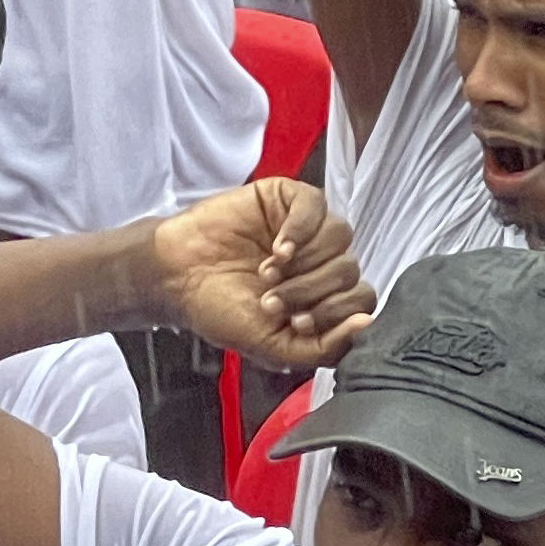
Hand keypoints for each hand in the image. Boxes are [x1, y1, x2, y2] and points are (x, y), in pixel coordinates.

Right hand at [147, 177, 375, 366]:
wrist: (177, 278)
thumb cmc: (222, 311)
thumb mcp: (275, 347)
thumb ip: (325, 346)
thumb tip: (368, 325)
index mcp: (324, 296)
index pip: (361, 300)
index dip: (335, 313)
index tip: (294, 322)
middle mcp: (321, 260)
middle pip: (349, 270)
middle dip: (310, 291)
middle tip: (269, 299)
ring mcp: (307, 227)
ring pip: (339, 238)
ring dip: (304, 263)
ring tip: (266, 274)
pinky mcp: (287, 198)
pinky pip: (316, 205)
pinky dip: (301, 229)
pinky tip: (277, 248)